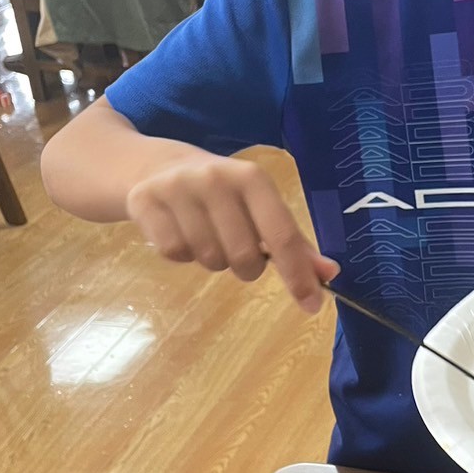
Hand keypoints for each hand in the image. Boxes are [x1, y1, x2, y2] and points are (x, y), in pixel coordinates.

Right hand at [125, 153, 338, 312]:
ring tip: (207, 236)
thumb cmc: (221, 195)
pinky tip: (180, 232)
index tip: (312, 305)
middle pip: (244, 257)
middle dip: (246, 267)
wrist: (155, 167)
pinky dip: (181, 256)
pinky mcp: (144, 201)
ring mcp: (177, 188)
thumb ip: (293, 242)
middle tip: (238, 252)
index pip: (281, 235)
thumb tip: (329, 273)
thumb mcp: (259, 207)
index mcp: (252, 178)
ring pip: (208, 258)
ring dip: (213, 261)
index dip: (298, 275)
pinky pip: (173, 254)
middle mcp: (216, 178)